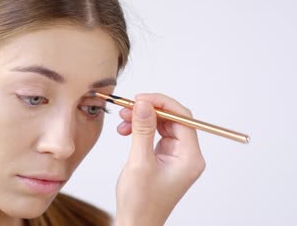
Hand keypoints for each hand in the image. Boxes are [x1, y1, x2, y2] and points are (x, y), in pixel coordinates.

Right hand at [114, 93, 205, 225]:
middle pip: (173, 119)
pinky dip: (140, 129)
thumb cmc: (140, 202)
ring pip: (162, 124)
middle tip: (127, 108)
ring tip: (122, 121)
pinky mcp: (166, 157)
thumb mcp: (139, 162)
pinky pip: (155, 134)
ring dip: (142, 119)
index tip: (140, 98)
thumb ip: (142, 130)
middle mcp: (187, 155)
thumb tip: (143, 104)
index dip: (161, 104)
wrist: (136, 222)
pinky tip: (126, 131)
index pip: (182, 118)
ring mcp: (177, 156)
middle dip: (149, 111)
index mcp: (190, 157)